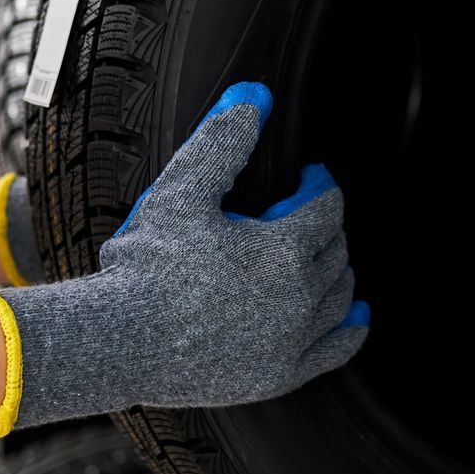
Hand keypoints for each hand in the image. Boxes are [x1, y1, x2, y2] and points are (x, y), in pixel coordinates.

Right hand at [0, 82, 367, 433]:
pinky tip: (356, 316)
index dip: (319, 184)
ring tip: (323, 255)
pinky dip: (350, 330)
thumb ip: (223, 142)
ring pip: (340, 299)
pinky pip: (334, 351)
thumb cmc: (145, 267)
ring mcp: (292, 342)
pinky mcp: (278, 375)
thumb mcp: (181, 191)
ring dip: (337, 270)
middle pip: (336, 251)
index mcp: (285, 250)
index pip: (326, 206)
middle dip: (326, 226)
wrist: (118, 342)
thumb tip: (255, 98)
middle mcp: (300, 299)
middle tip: (304, 212)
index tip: (308, 175)